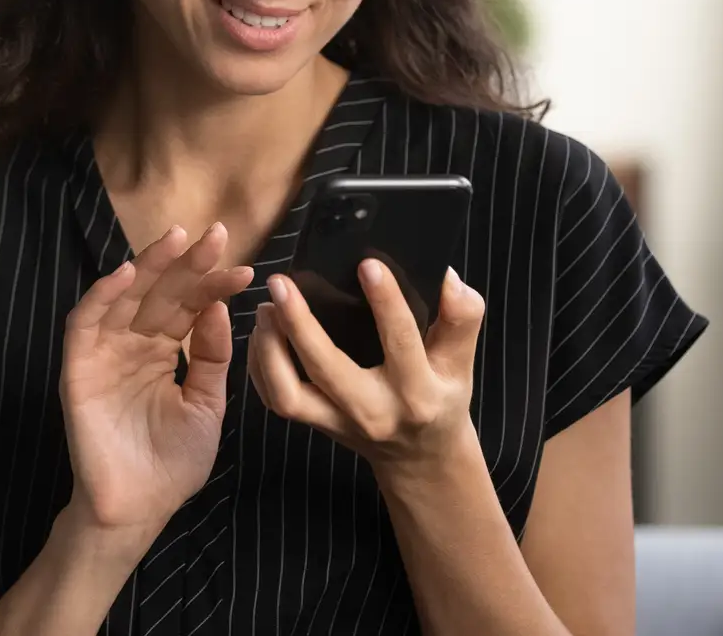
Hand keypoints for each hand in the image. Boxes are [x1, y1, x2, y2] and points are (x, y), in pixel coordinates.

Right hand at [59, 223, 254, 536]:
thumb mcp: (207, 405)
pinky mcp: (79, 369)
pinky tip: (126, 274)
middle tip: (216, 235)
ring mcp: (105, 353)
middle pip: (160, 293)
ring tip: (175, 240)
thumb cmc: (172, 463)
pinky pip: (85, 324)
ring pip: (125, 297)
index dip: (213, 285)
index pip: (189, 306)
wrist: (140, 508)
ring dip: (148, 266)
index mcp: (165, 352)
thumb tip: (220, 307)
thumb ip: (213, 358)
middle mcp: (134, 345)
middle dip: (187, 263)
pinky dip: (102, 296)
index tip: (245, 270)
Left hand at [249, 260, 485, 474]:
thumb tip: (447, 276)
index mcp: (417, 392)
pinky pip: (274, 400)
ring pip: (287, 394)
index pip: (401, 343)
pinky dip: (260, 365)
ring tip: (266, 307)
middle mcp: (373, 411)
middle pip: (327, 368)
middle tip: (282, 282)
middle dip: (299, 324)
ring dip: (269, 348)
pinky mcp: (314, 425)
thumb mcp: (462, 362)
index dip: (386, 303)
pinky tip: (262, 332)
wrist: (419, 457)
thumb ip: (462, 319)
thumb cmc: (440, 398)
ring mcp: (338, 423)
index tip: (368, 264)